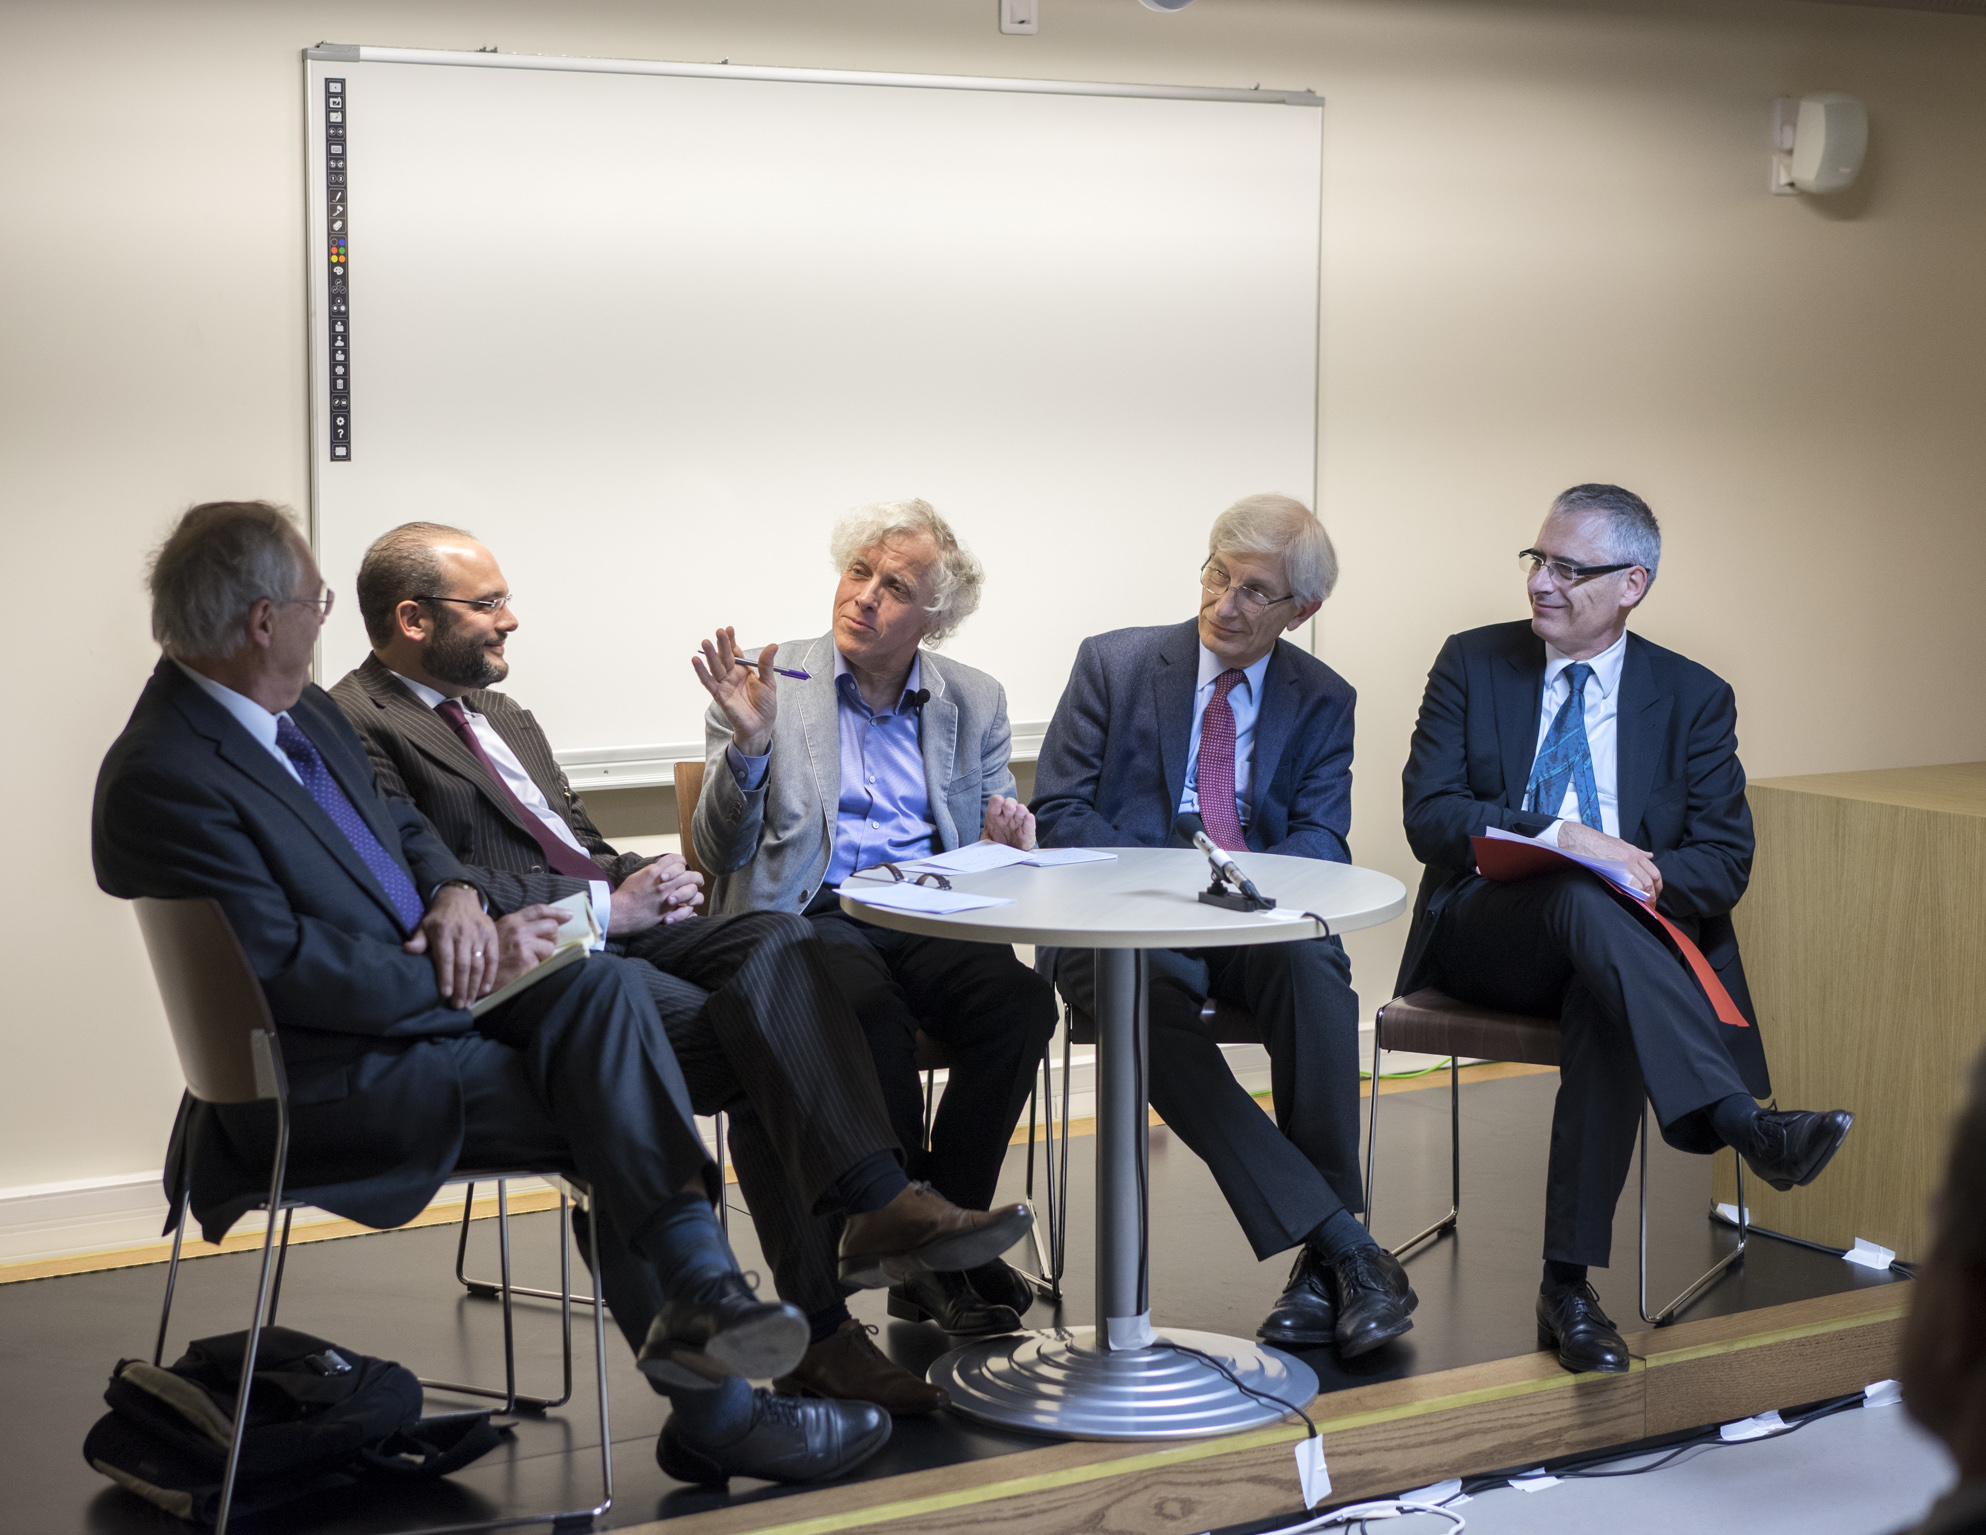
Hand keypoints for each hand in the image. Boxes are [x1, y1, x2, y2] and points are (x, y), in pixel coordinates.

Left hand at [405, 883, 497, 1008]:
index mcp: (444, 931)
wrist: (460, 898)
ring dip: (474, 986)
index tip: (445, 994)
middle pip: (463, 965)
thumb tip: (407, 950)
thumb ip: (418, 940)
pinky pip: (492, 958)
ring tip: (469, 1002)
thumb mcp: (425, 926)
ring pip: (478, 964)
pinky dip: (490, 975)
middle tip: (458, 1005)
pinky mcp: (491, 935)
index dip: (446, 977)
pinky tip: (485, 989)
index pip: (446, 958)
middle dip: (461, 988)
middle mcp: (463, 933)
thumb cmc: (439, 918)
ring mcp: (479, 934)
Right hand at [491, 904, 564, 989]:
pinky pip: (544, 962)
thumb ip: (520, 926)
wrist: (476, 975)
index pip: (539, 910)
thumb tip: (546, 925)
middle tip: (544, 945)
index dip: (557, 912)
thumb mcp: (501, 932)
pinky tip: (524, 968)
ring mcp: (523, 945)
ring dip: (545, 954)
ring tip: (530, 959)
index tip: (568, 915)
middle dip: (552, 937)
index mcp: (512, 921)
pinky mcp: (526, 961)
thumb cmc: (490, 955)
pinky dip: (538, 966)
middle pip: (551, 927)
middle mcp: (518, 930)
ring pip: (550, 946)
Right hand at [608, 856, 703, 935]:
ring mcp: (667, 898)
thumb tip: (662, 869)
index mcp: (654, 872)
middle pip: (689, 873)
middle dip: (695, 876)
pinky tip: (689, 909)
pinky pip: (688, 909)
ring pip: (692, 889)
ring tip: (694, 895)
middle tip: (697, 880)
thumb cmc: (624, 896)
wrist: (617, 913)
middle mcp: (663, 883)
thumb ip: (652, 871)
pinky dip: (690, 910)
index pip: (676, 859)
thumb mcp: (637, 876)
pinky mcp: (668, 912)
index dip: (682, 861)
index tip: (684, 865)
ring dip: (695, 892)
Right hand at [691, 626, 777, 755]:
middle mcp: (732, 676)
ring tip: (706, 642)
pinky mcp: (720, 696)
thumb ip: (767, 664)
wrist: (761, 726)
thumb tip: (773, 645)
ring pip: (715, 667)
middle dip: (722, 644)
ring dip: (710, 655)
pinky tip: (695, 661)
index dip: (732, 641)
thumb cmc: (765, 706)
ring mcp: (724, 685)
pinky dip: (701, 672)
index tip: (729, 629)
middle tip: (719, 632)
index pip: (735, 652)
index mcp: (743, 671)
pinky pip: (708, 682)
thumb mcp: (769, 682)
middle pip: (724, 657)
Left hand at [983, 794, 1035, 850]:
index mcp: (994, 816)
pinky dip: (1029, 821)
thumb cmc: (997, 842)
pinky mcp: (1027, 833)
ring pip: (1021, 813)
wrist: (1008, 854)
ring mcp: (1018, 823)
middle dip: (1009, 804)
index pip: (995, 805)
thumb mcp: (987, 841)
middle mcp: (1007, 816)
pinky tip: (1029, 817)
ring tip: (1020, 809)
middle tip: (1008, 807)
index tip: (997, 800)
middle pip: (1009, 805)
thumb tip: (983, 843)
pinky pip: (1029, 826)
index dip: (996, 801)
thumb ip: (984, 840)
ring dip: (1021, 810)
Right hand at [1557, 821, 1663, 898]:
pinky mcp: (1615, 870)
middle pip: (1650, 881)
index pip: (1655, 873)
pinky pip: (1631, 886)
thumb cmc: (1596, 843)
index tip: (1654, 895)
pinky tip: (1634, 902)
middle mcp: (1633, 858)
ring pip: (1643, 885)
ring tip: (1642, 907)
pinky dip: (1635, 896)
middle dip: (1652, 896)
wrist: (1580, 839)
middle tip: (1650, 906)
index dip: (1657, 887)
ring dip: (1645, 899)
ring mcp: (1625, 864)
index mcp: (1635, 853)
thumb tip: (1650, 856)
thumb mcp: (1621, 844)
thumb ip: (1637, 852)